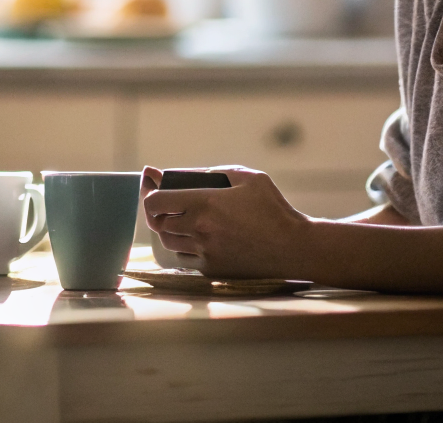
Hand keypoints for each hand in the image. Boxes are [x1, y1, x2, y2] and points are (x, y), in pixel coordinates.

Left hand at [141, 165, 311, 278]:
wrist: (293, 248)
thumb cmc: (273, 209)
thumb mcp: (248, 178)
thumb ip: (214, 174)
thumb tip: (186, 176)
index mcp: (205, 204)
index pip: (156, 201)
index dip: (149, 192)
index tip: (151, 184)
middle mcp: (200, 230)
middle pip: (157, 222)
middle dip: (156, 209)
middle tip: (161, 199)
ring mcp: (205, 253)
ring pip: (168, 241)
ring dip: (168, 227)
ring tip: (178, 216)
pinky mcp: (212, 270)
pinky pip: (185, 257)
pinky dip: (183, 245)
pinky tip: (194, 235)